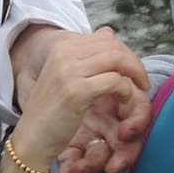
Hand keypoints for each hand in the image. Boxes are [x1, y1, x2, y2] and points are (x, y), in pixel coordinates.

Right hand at [8, 29, 149, 172]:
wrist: (32, 139)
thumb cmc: (52, 111)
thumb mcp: (64, 75)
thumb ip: (85, 56)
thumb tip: (110, 34)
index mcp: (61, 46)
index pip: (106, 37)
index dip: (125, 53)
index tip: (131, 71)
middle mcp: (64, 53)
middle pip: (115, 46)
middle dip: (134, 63)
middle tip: (141, 81)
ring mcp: (69, 71)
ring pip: (118, 60)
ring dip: (135, 75)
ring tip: (136, 90)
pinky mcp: (77, 91)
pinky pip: (115, 81)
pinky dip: (126, 90)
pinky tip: (123, 101)